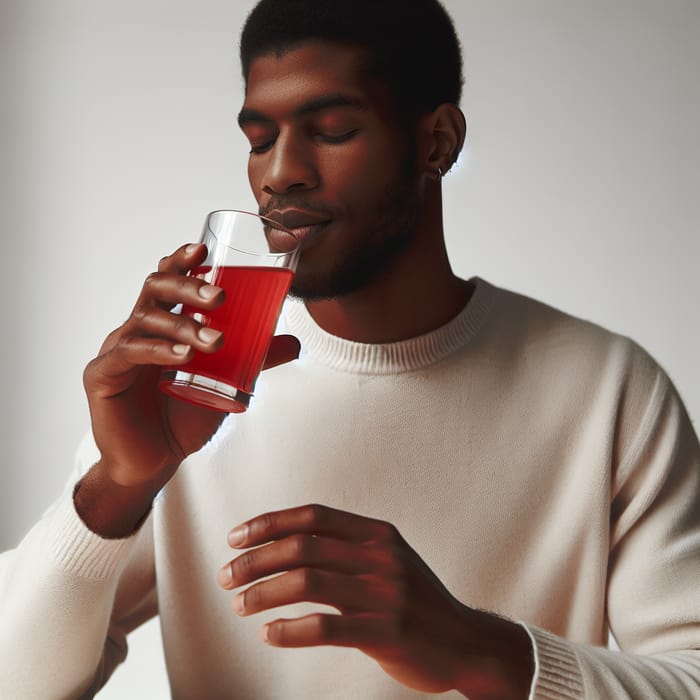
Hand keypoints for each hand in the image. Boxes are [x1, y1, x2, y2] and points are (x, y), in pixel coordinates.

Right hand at [83, 243, 299, 489]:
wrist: (154, 460)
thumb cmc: (183, 415)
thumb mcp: (225, 381)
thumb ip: (256, 359)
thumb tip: (295, 342)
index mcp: (161, 324)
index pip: (167, 280)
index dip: (181, 260)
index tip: (204, 247)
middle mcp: (136, 329)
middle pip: (154, 288)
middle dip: (187, 285)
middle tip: (221, 296)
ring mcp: (116, 350)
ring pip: (146, 320)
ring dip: (183, 325)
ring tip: (216, 340)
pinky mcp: (102, 376)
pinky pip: (128, 354)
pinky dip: (158, 351)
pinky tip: (183, 355)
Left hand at [218, 504, 533, 698]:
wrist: (465, 641)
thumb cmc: (414, 599)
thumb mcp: (388, 559)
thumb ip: (346, 548)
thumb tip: (283, 543)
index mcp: (377, 533)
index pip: (313, 516)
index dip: (269, 523)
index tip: (235, 538)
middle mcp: (380, 556)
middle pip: (302, 546)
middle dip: (255, 559)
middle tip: (226, 576)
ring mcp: (385, 593)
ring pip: (307, 582)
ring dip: (262, 592)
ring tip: (239, 604)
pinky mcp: (387, 632)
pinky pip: (325, 627)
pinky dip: (289, 630)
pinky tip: (269, 633)